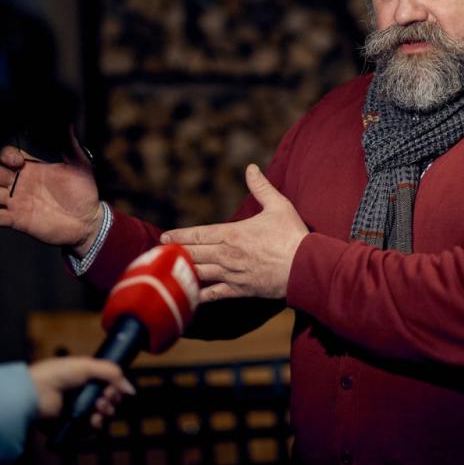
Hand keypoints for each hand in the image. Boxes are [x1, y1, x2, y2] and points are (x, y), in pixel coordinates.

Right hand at [0, 126, 101, 255]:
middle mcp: (20, 183)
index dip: (9, 156)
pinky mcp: (19, 220)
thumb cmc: (83, 192)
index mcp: (32, 168)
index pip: (11, 157)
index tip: (16, 162)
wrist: (88, 220)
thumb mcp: (80, 167)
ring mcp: (17, 202)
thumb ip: (72, 148)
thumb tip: (69, 124)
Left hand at [28, 357, 135, 428]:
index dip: (116, 387)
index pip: (110, 384)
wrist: (35, 393)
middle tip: (105, 397)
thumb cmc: (56, 374)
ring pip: (103, 414)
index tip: (115, 388)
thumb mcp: (88, 365)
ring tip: (98, 407)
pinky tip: (93, 419)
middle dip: (112, 399)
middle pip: (109, 400)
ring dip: (105, 411)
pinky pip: (92, 428)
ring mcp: (78, 409)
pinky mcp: (73, 424)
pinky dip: (96, 424)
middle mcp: (83, 393)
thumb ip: (112, 373)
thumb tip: (130, 388)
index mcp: (86, 377)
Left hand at [160, 164, 307, 302]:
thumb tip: (251, 168)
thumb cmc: (292, 235)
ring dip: (182, 271)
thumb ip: (261, 187)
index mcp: (233, 234)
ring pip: (199, 273)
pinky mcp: (240, 290)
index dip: (180, 236)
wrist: (305, 266)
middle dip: (175, 253)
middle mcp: (227, 255)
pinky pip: (214, 294)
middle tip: (158, 253)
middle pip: (194, 254)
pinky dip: (199, 295)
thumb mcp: (278, 205)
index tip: (165, 237)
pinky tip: (188, 296)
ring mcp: (232, 274)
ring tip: (167, 271)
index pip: (199, 235)